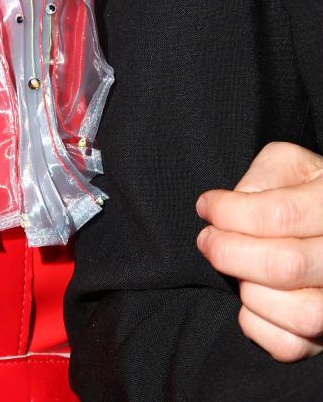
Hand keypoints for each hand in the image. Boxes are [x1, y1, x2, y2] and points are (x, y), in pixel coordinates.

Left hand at [196, 141, 322, 360]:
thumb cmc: (304, 190)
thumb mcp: (288, 165)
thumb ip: (261, 178)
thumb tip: (233, 209)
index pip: (280, 214)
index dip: (231, 212)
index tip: (206, 206)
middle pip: (285, 266)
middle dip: (229, 252)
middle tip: (208, 240)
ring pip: (298, 314)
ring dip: (248, 291)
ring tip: (235, 268)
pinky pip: (291, 347)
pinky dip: (257, 324)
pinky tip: (251, 296)